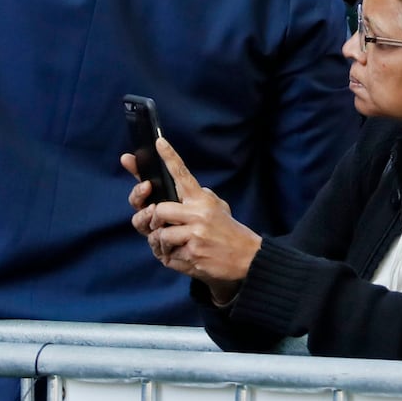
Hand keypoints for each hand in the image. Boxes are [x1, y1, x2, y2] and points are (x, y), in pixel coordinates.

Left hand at [130, 137, 259, 299]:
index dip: (170, 157)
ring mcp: (195, 236)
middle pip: (159, 210)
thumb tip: (175, 191)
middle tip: (160, 225)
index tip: (159, 141)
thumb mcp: (217, 207)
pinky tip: (185, 257)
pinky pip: (167, 257)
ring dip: (162, 244)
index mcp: (203, 200)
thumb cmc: (228, 230)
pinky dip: (172, 259)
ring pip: (160, 236)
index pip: (183, 174)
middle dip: (155, 220)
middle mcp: (199, 215)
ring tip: (176, 245)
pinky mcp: (193, 256)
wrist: (247, 257)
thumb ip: (197, 198)